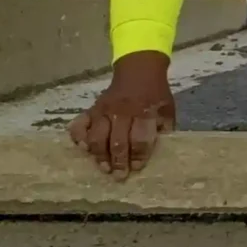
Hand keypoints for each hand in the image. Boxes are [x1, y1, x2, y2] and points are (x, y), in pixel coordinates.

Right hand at [68, 52, 176, 179]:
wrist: (139, 70)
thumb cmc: (155, 94)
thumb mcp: (167, 109)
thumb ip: (164, 129)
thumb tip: (160, 151)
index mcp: (145, 112)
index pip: (140, 138)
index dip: (138, 155)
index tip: (137, 168)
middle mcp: (123, 111)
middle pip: (118, 141)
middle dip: (118, 161)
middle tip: (119, 176)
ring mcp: (104, 110)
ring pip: (98, 136)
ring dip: (100, 155)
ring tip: (104, 168)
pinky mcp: (92, 108)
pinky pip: (79, 124)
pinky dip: (79, 137)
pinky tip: (83, 148)